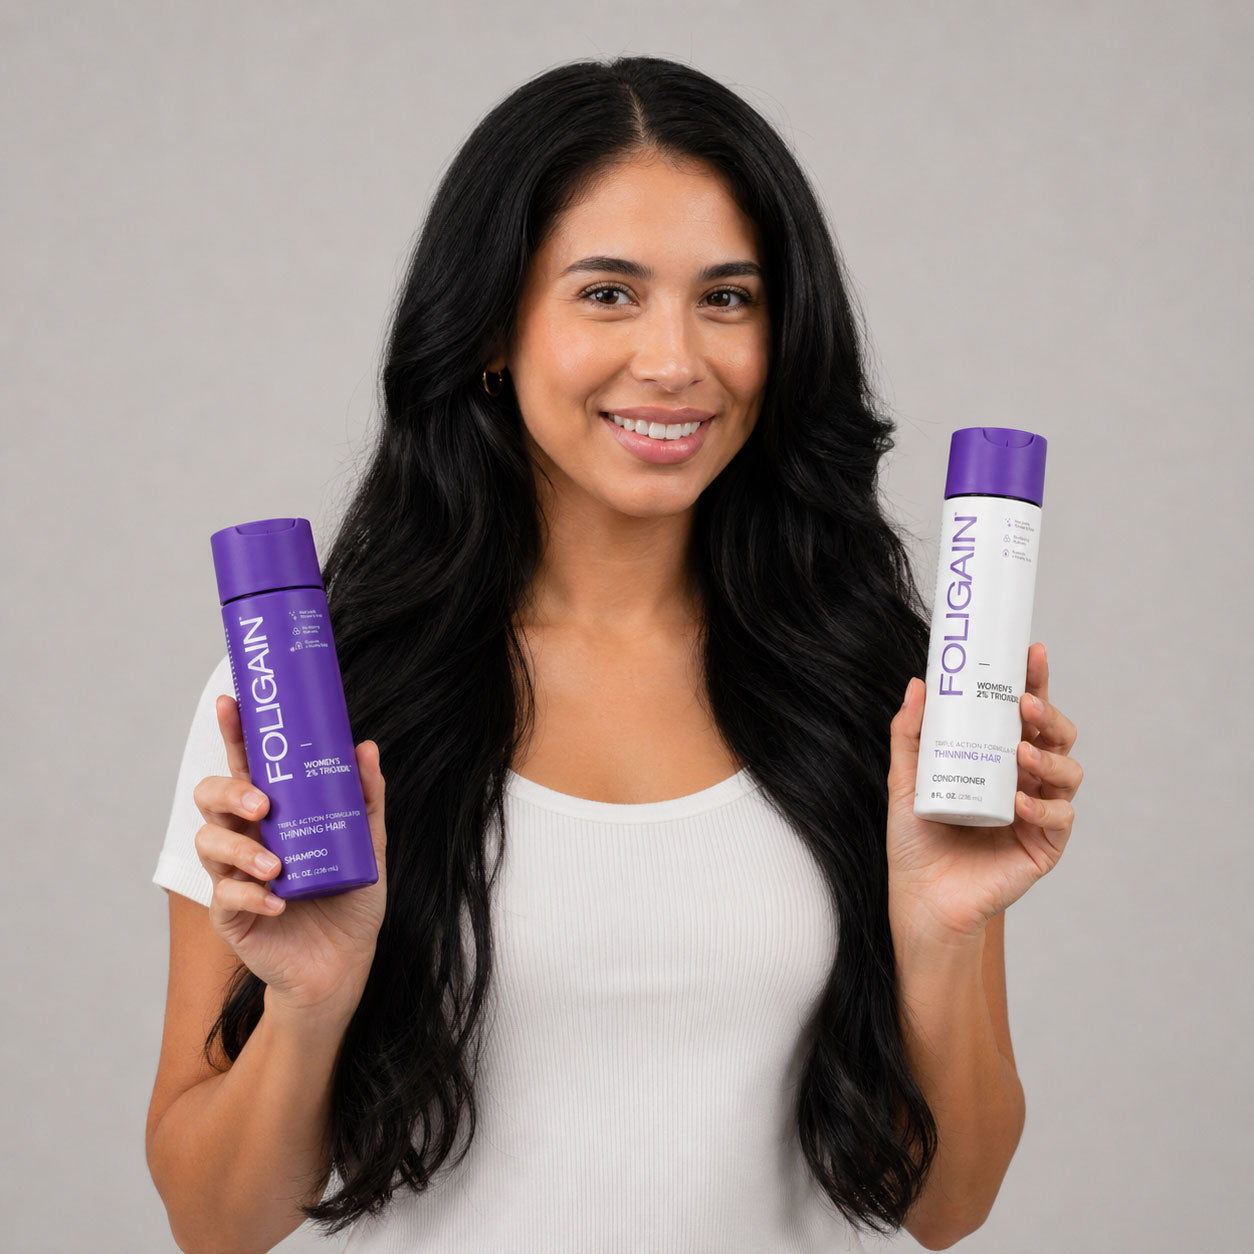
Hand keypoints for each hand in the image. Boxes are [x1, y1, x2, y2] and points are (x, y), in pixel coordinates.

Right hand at [192, 692, 387, 1021]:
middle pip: (210, 797)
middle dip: (229, 793)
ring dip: (241, 849)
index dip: (234, 733)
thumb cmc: (350, 900)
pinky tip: (278, 900)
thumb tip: (365, 747)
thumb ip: (367, 799)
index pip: (245, 765)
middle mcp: (247, 837)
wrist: (345, 963)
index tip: (232, 702)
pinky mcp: (232, 915)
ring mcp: (233, 875)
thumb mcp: (368, 844)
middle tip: (262, 804)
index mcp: (273, 813)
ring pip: (209, 843)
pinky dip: (251, 894)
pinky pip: (225, 896)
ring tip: (275, 864)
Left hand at [885, 641, 1083, 945]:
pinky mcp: (1044, 846)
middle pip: (1056, 736)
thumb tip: (919, 683)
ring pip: (1067, 772)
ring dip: (1048, 758)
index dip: (1034, 681)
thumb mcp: (906, 780)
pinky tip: (1021, 802)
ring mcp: (1039, 813)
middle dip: (1048, 715)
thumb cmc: (917, 840)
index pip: (1024, 712)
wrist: (922, 899)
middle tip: (1025, 704)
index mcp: (998, 758)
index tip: (1031, 652)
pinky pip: (1060, 819)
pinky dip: (1043, 808)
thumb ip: (909, 735)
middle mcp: (1025, 780)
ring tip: (1020, 752)